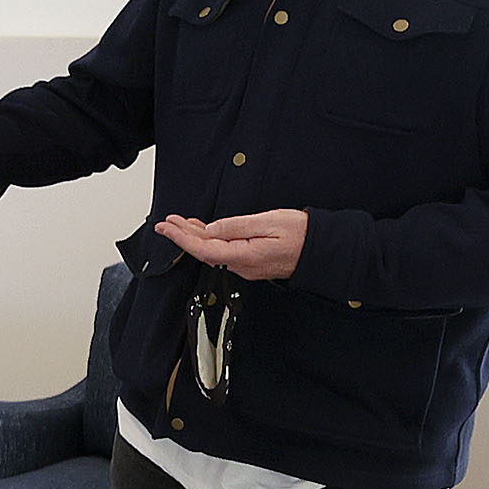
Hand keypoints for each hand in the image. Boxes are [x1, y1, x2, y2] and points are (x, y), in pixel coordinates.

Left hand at [157, 209, 307, 280]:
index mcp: (244, 256)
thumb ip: (236, 226)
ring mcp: (246, 267)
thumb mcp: (268, 222)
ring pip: (213, 252)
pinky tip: (204, 232)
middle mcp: (242, 266)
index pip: (203, 249)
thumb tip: (212, 229)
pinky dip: (210, 240)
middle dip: (182, 236)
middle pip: (204, 251)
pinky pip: (224, 253)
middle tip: (165, 223)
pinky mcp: (251, 263)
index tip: (167, 227)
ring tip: (179, 224)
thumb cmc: (301, 234)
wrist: (322, 250)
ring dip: (195, 237)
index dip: (181, 238)